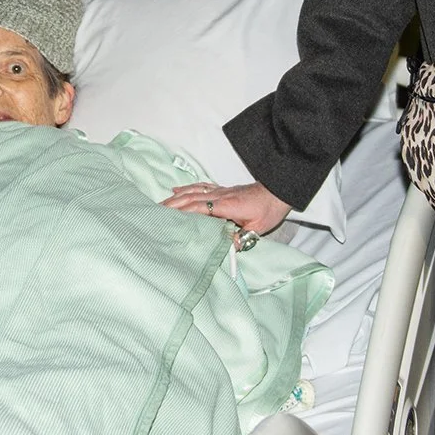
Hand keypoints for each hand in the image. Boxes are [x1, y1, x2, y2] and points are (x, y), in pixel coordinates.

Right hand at [161, 181, 291, 234]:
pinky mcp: (222, 189)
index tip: (168, 218)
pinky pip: (200, 186)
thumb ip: (240, 237)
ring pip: (193, 191)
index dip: (183, 212)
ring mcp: (220, 191)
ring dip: (175, 197)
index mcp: (227, 205)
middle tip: (156, 212)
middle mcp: (220, 195)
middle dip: (172, 204)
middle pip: (191, 198)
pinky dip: (186, 188)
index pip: (200, 208)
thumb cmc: (269, 209)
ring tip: (161, 203)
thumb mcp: (258, 228)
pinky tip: (176, 189)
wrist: (277, 191)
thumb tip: (225, 248)